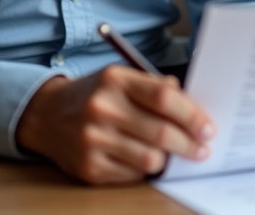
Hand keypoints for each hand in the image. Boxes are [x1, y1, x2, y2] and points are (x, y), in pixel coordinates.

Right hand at [16, 66, 215, 183]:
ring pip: (150, 159)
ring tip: (173, 154)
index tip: (208, 128)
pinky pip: (132, 175)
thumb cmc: (95, 95)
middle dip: (190, 144)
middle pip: (161, 132)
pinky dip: (145, 169)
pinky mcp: (89, 167)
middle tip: (202, 149)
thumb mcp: (121, 78)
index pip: (164, 98)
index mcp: (115, 80)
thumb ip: (155, 87)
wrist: (47, 116)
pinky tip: (146, 159)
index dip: (192, 115)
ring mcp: (93, 140)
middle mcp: (102, 109)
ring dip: (168, 159)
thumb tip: (192, 104)